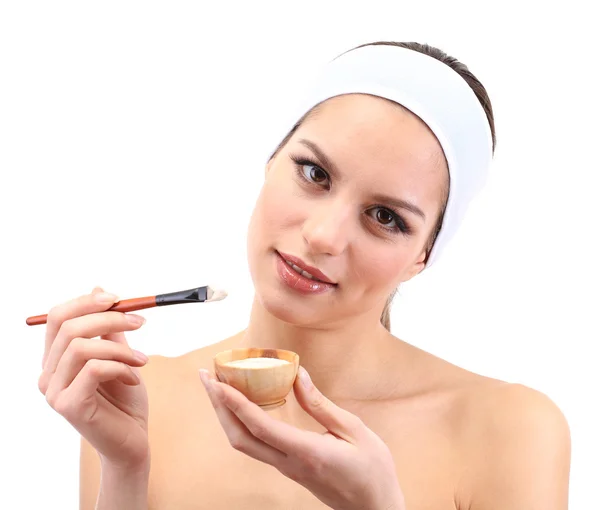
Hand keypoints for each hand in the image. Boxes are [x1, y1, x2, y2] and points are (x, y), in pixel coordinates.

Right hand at [38, 287, 150, 468]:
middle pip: (68, 327)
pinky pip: (95, 369)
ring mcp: (54, 392)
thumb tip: (99, 289)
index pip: (58, 318)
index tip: (119, 298)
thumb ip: (107, 328)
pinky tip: (135, 378)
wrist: (132, 440)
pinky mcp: (69, 406)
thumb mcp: (118, 355)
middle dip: (109, 318)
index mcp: (56, 359)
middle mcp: (48, 374)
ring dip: (121, 348)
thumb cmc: (124, 398)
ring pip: (82, 347)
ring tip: (142, 360)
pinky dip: (121, 367)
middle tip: (140, 322)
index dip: (86, 302)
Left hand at [199, 366, 405, 509]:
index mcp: (307, 453)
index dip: (235, 403)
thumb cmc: (372, 470)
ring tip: (217, 385)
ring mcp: (286, 469)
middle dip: (219, 406)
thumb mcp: (355, 431)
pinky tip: (242, 403)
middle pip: (240, 438)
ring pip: (244, 443)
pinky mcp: (288, 468)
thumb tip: (297, 374)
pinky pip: (255, 444)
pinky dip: (241, 421)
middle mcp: (289, 464)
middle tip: (207, 376)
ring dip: (226, 414)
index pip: (260, 427)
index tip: (218, 381)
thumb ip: (321, 405)